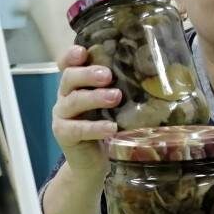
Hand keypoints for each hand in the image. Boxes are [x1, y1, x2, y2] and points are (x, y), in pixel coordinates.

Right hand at [51, 45, 120, 173]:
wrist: (95, 162)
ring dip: (94, 97)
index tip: (83, 51)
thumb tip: (150, 74)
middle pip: (69, 78)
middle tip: (108, 75)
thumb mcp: (113, 106)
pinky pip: (77, 129)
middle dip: (88, 74)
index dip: (71, 56)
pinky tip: (111, 128)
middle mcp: (65, 96)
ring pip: (73, 101)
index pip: (66, 64)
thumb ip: (119, 89)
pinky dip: (95, 127)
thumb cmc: (108, 127)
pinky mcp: (64, 135)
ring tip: (115, 97)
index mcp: (76, 84)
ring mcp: (62, 115)